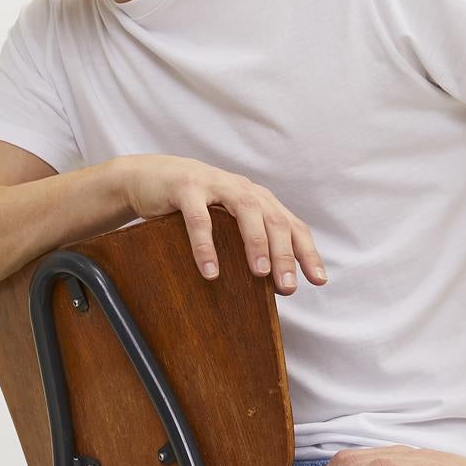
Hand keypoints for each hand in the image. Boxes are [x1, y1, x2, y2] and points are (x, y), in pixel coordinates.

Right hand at [117, 154, 327, 293]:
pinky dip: (206, 245)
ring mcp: (215, 184)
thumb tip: (274, 286)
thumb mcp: (223, 224)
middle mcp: (242, 189)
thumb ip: (246, 245)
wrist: (147, 178)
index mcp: (257, 200)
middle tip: (288, 287)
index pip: (291, 226)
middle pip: (274, 220)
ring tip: (260, 273)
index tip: (318, 280)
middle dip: (285, 254)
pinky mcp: (186, 187)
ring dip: (256, 243)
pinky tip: (210, 271)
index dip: (306, 253)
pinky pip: (199, 218)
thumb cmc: (190, 208)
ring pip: (246, 211)